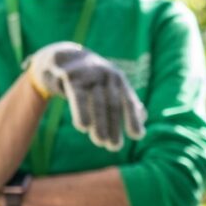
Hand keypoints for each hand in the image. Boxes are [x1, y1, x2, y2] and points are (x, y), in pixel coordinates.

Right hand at [25, 42, 147, 150]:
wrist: (62, 58)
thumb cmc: (90, 78)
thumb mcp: (110, 86)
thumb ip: (126, 99)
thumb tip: (143, 116)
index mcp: (119, 80)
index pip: (129, 101)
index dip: (133, 118)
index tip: (138, 136)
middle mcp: (107, 75)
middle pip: (113, 105)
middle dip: (114, 127)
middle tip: (114, 147)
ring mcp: (89, 74)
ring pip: (96, 103)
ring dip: (99, 124)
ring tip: (100, 142)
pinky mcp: (71, 76)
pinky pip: (77, 96)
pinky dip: (81, 111)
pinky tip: (83, 127)